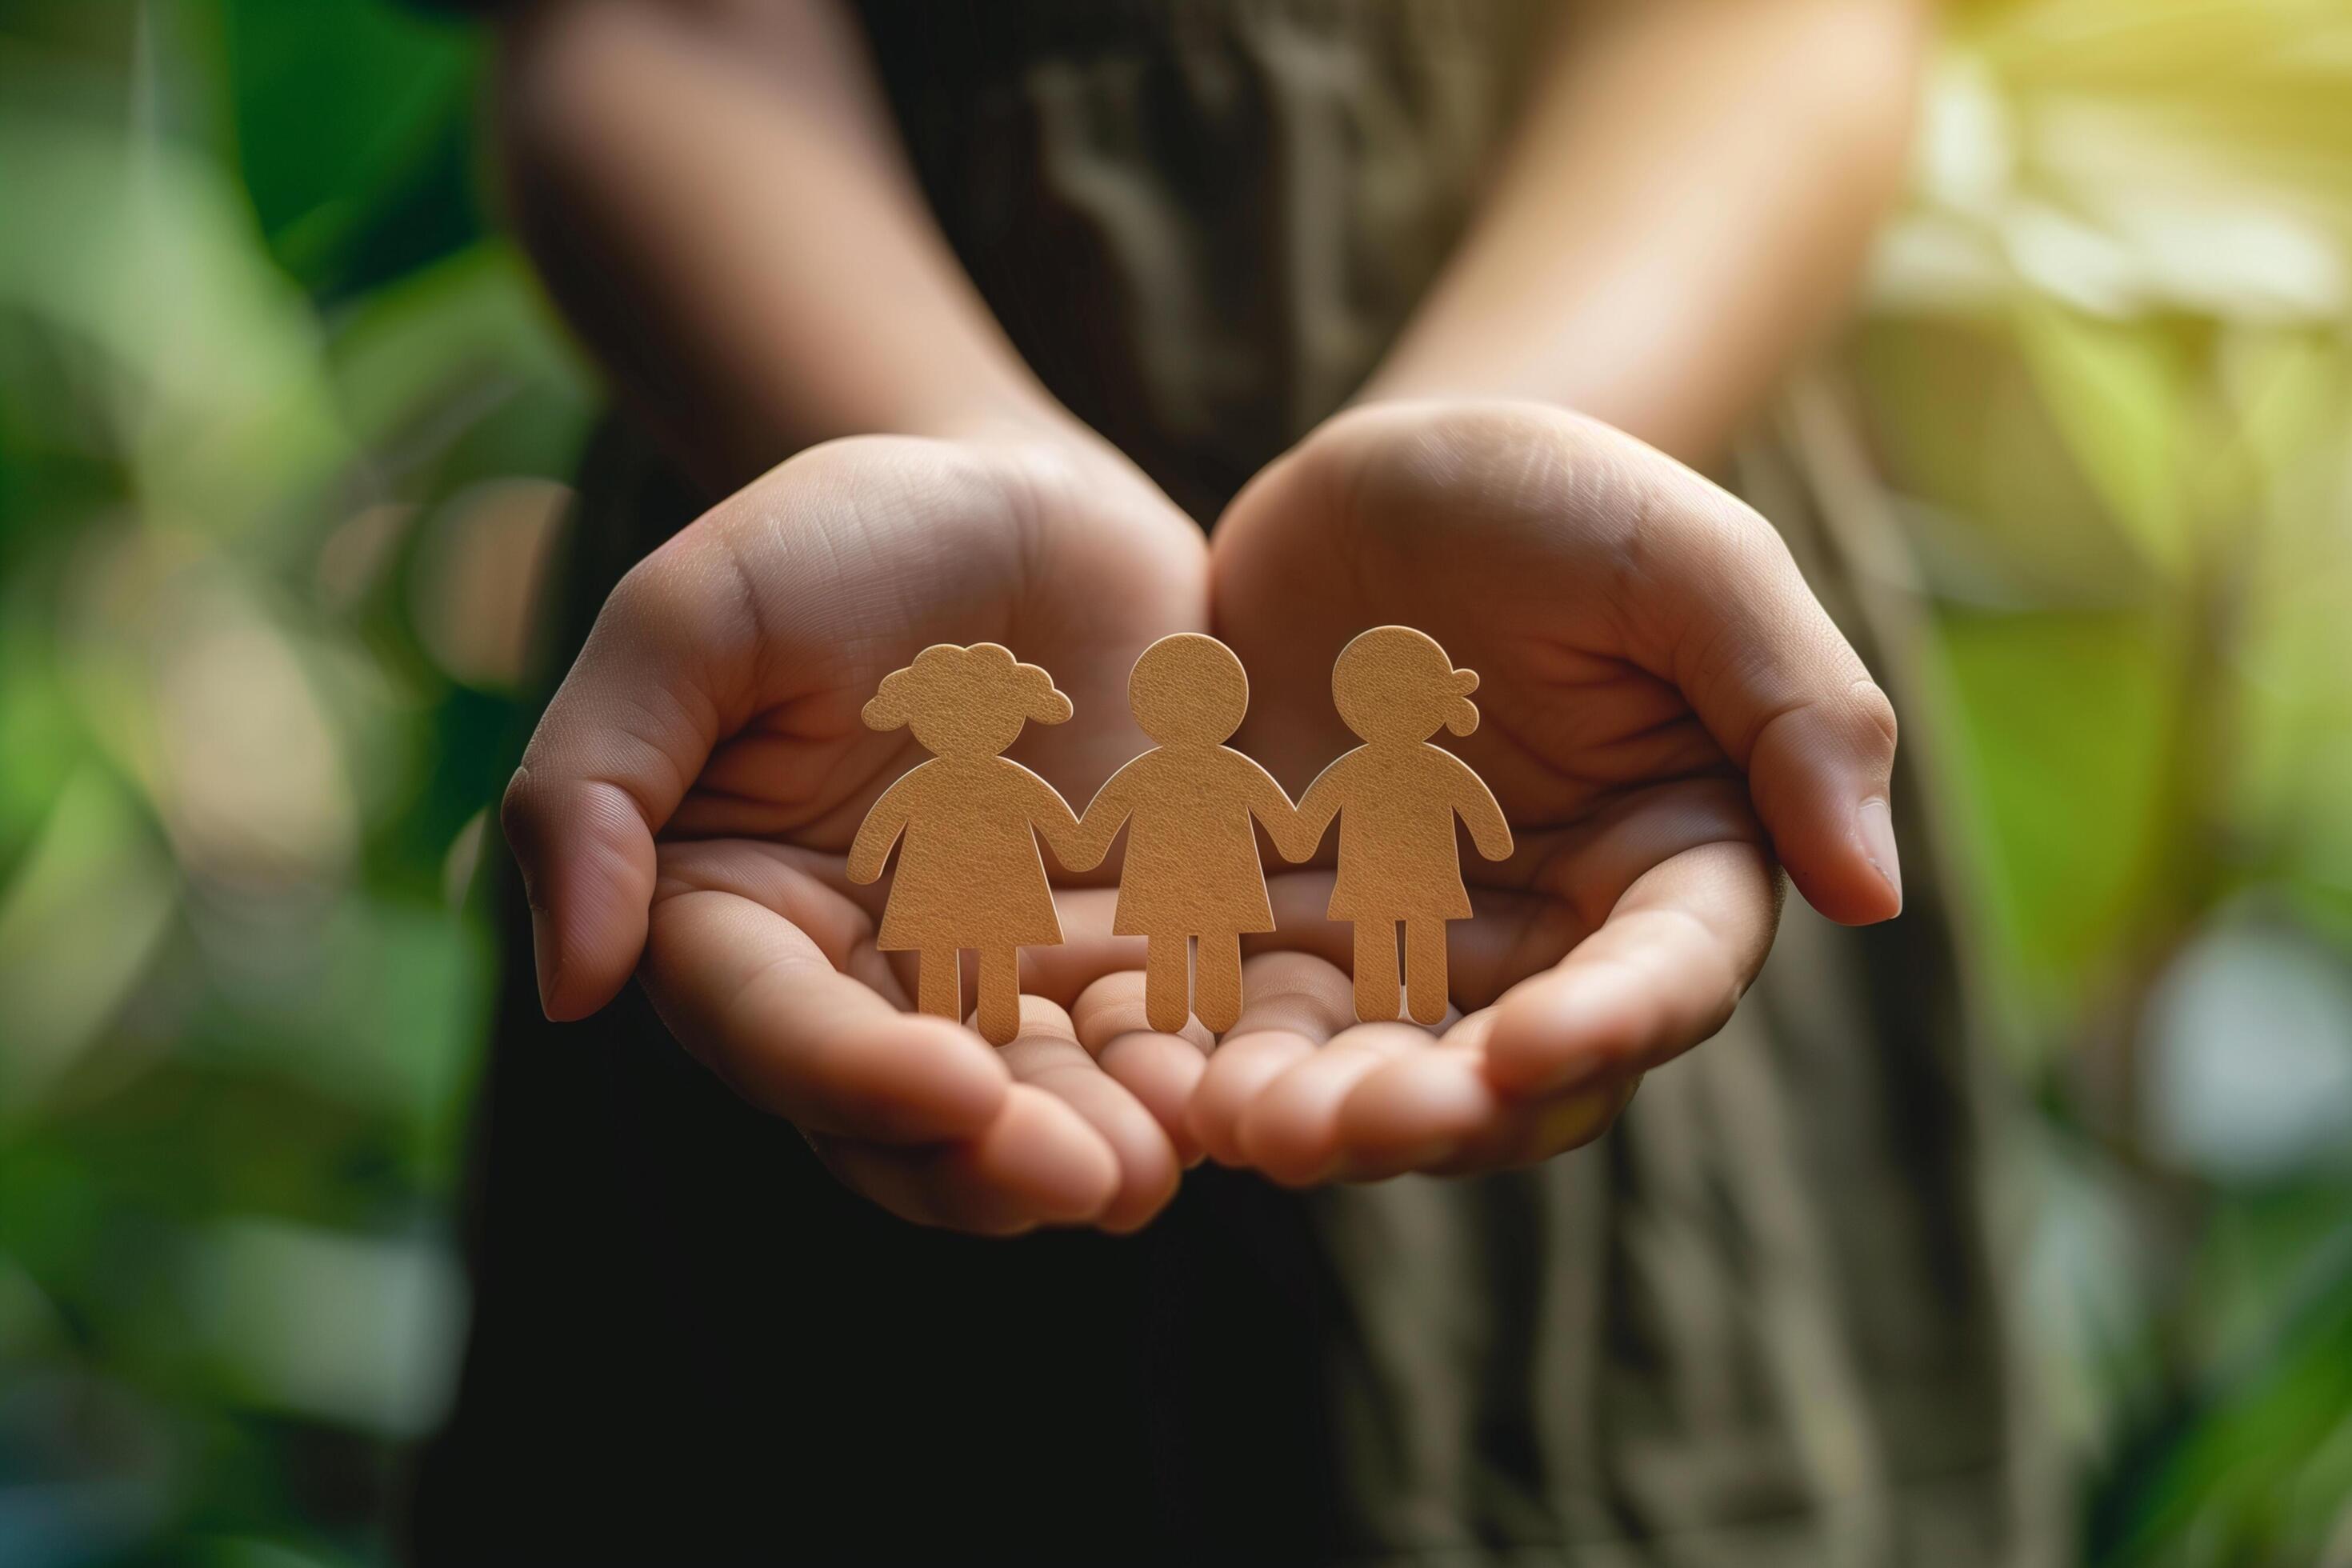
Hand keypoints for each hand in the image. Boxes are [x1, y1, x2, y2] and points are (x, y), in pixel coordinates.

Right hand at [501, 430, 1218, 1232]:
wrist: (1027, 499)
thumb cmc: (843, 533)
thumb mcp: (696, 614)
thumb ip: (599, 782)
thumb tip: (568, 988)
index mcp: (735, 918)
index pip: (772, 1029)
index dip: (851, 1075)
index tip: (952, 1089)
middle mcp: (858, 980)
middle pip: (902, 1118)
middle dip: (990, 1162)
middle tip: (1091, 1181)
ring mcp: (996, 981)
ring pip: (1031, 1110)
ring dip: (1095, 1152)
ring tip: (1167, 1165)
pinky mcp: (1118, 959)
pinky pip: (1147, 1046)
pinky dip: (1185, 1083)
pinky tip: (1241, 1099)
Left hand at [1197, 400, 1901, 1183]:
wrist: (1361, 481)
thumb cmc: (1549, 496)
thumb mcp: (1682, 557)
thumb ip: (1793, 703)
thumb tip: (1875, 894)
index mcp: (1667, 864)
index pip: (1663, 978)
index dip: (1607, 1028)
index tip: (1530, 1048)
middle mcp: (1544, 939)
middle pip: (1510, 1076)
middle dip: (1438, 1113)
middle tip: (1353, 1122)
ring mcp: (1402, 948)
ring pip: (1368, 1073)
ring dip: (1310, 1115)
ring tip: (1238, 1121)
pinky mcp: (1275, 933)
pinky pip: (1240, 1020)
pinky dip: (1197, 1054)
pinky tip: (1137, 1062)